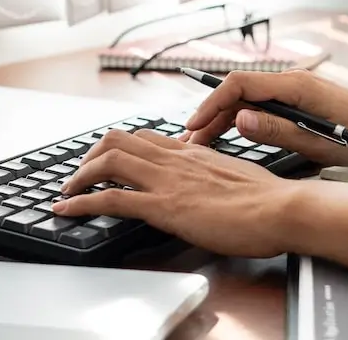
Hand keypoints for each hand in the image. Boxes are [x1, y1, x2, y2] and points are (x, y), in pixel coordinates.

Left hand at [53, 129, 297, 257]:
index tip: (105, 160)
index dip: (117, 146)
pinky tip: (67, 210)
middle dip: (89, 156)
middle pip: (117, 140)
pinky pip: (111, 199)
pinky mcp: (164, 207)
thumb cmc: (268, 199)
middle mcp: (174, 159)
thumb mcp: (234, 175)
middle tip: (79, 175)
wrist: (282, 208)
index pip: (144, 137)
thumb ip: (213, 173)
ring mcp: (167, 181)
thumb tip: (207, 183)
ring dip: (78, 177)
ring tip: (66, 192)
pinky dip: (81, 203)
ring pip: (107, 162)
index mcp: (192, 151)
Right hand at [183, 69, 347, 166]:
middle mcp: (291, 83)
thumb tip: (238, 122)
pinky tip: (227, 140)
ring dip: (222, 121)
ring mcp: (293, 92)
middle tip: (190, 144)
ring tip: (201, 146)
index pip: (239, 85)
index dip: (211, 103)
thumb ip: (277, 130)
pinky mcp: (297, 103)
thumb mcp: (319, 141)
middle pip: (237, 94)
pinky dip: (240, 123)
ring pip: (246, 102)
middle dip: (210, 116)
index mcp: (295, 85)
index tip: (194, 126)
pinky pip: (260, 108)